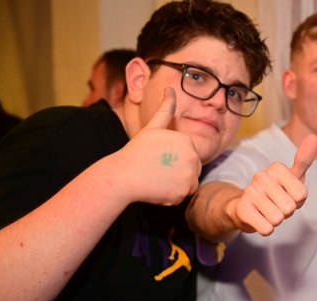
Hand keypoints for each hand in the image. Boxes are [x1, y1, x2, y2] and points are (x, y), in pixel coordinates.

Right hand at [113, 87, 201, 205]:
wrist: (123, 176)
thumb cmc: (136, 151)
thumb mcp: (152, 127)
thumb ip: (165, 109)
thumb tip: (170, 88)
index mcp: (186, 140)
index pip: (189, 155)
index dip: (173, 159)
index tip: (159, 160)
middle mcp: (192, 156)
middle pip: (192, 169)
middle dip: (177, 172)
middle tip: (157, 171)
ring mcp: (189, 174)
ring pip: (190, 183)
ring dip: (176, 184)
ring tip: (158, 179)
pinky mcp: (184, 191)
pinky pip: (184, 195)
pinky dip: (173, 196)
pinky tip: (159, 189)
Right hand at [227, 134, 316, 235]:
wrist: (245, 208)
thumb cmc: (276, 192)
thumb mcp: (293, 177)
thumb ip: (304, 159)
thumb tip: (314, 136)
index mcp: (276, 168)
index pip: (301, 195)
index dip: (298, 201)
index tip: (288, 195)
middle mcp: (261, 176)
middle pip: (290, 207)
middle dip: (287, 212)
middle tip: (277, 205)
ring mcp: (250, 192)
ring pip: (278, 218)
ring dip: (276, 220)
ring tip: (267, 211)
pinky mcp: (242, 209)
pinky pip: (267, 228)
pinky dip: (266, 228)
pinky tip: (259, 219)